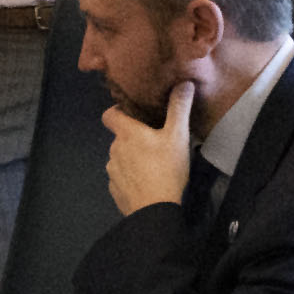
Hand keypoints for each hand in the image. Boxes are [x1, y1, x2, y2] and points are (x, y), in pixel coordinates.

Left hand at [102, 80, 194, 215]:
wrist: (155, 211)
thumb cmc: (166, 169)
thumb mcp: (177, 136)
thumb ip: (179, 108)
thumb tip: (184, 82)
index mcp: (126, 133)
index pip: (109, 114)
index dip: (118, 111)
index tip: (133, 114)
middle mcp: (113, 149)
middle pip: (119, 137)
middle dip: (133, 138)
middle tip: (155, 142)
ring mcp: (112, 171)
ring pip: (120, 158)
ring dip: (132, 158)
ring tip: (153, 165)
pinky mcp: (114, 190)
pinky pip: (121, 178)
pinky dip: (131, 177)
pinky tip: (147, 183)